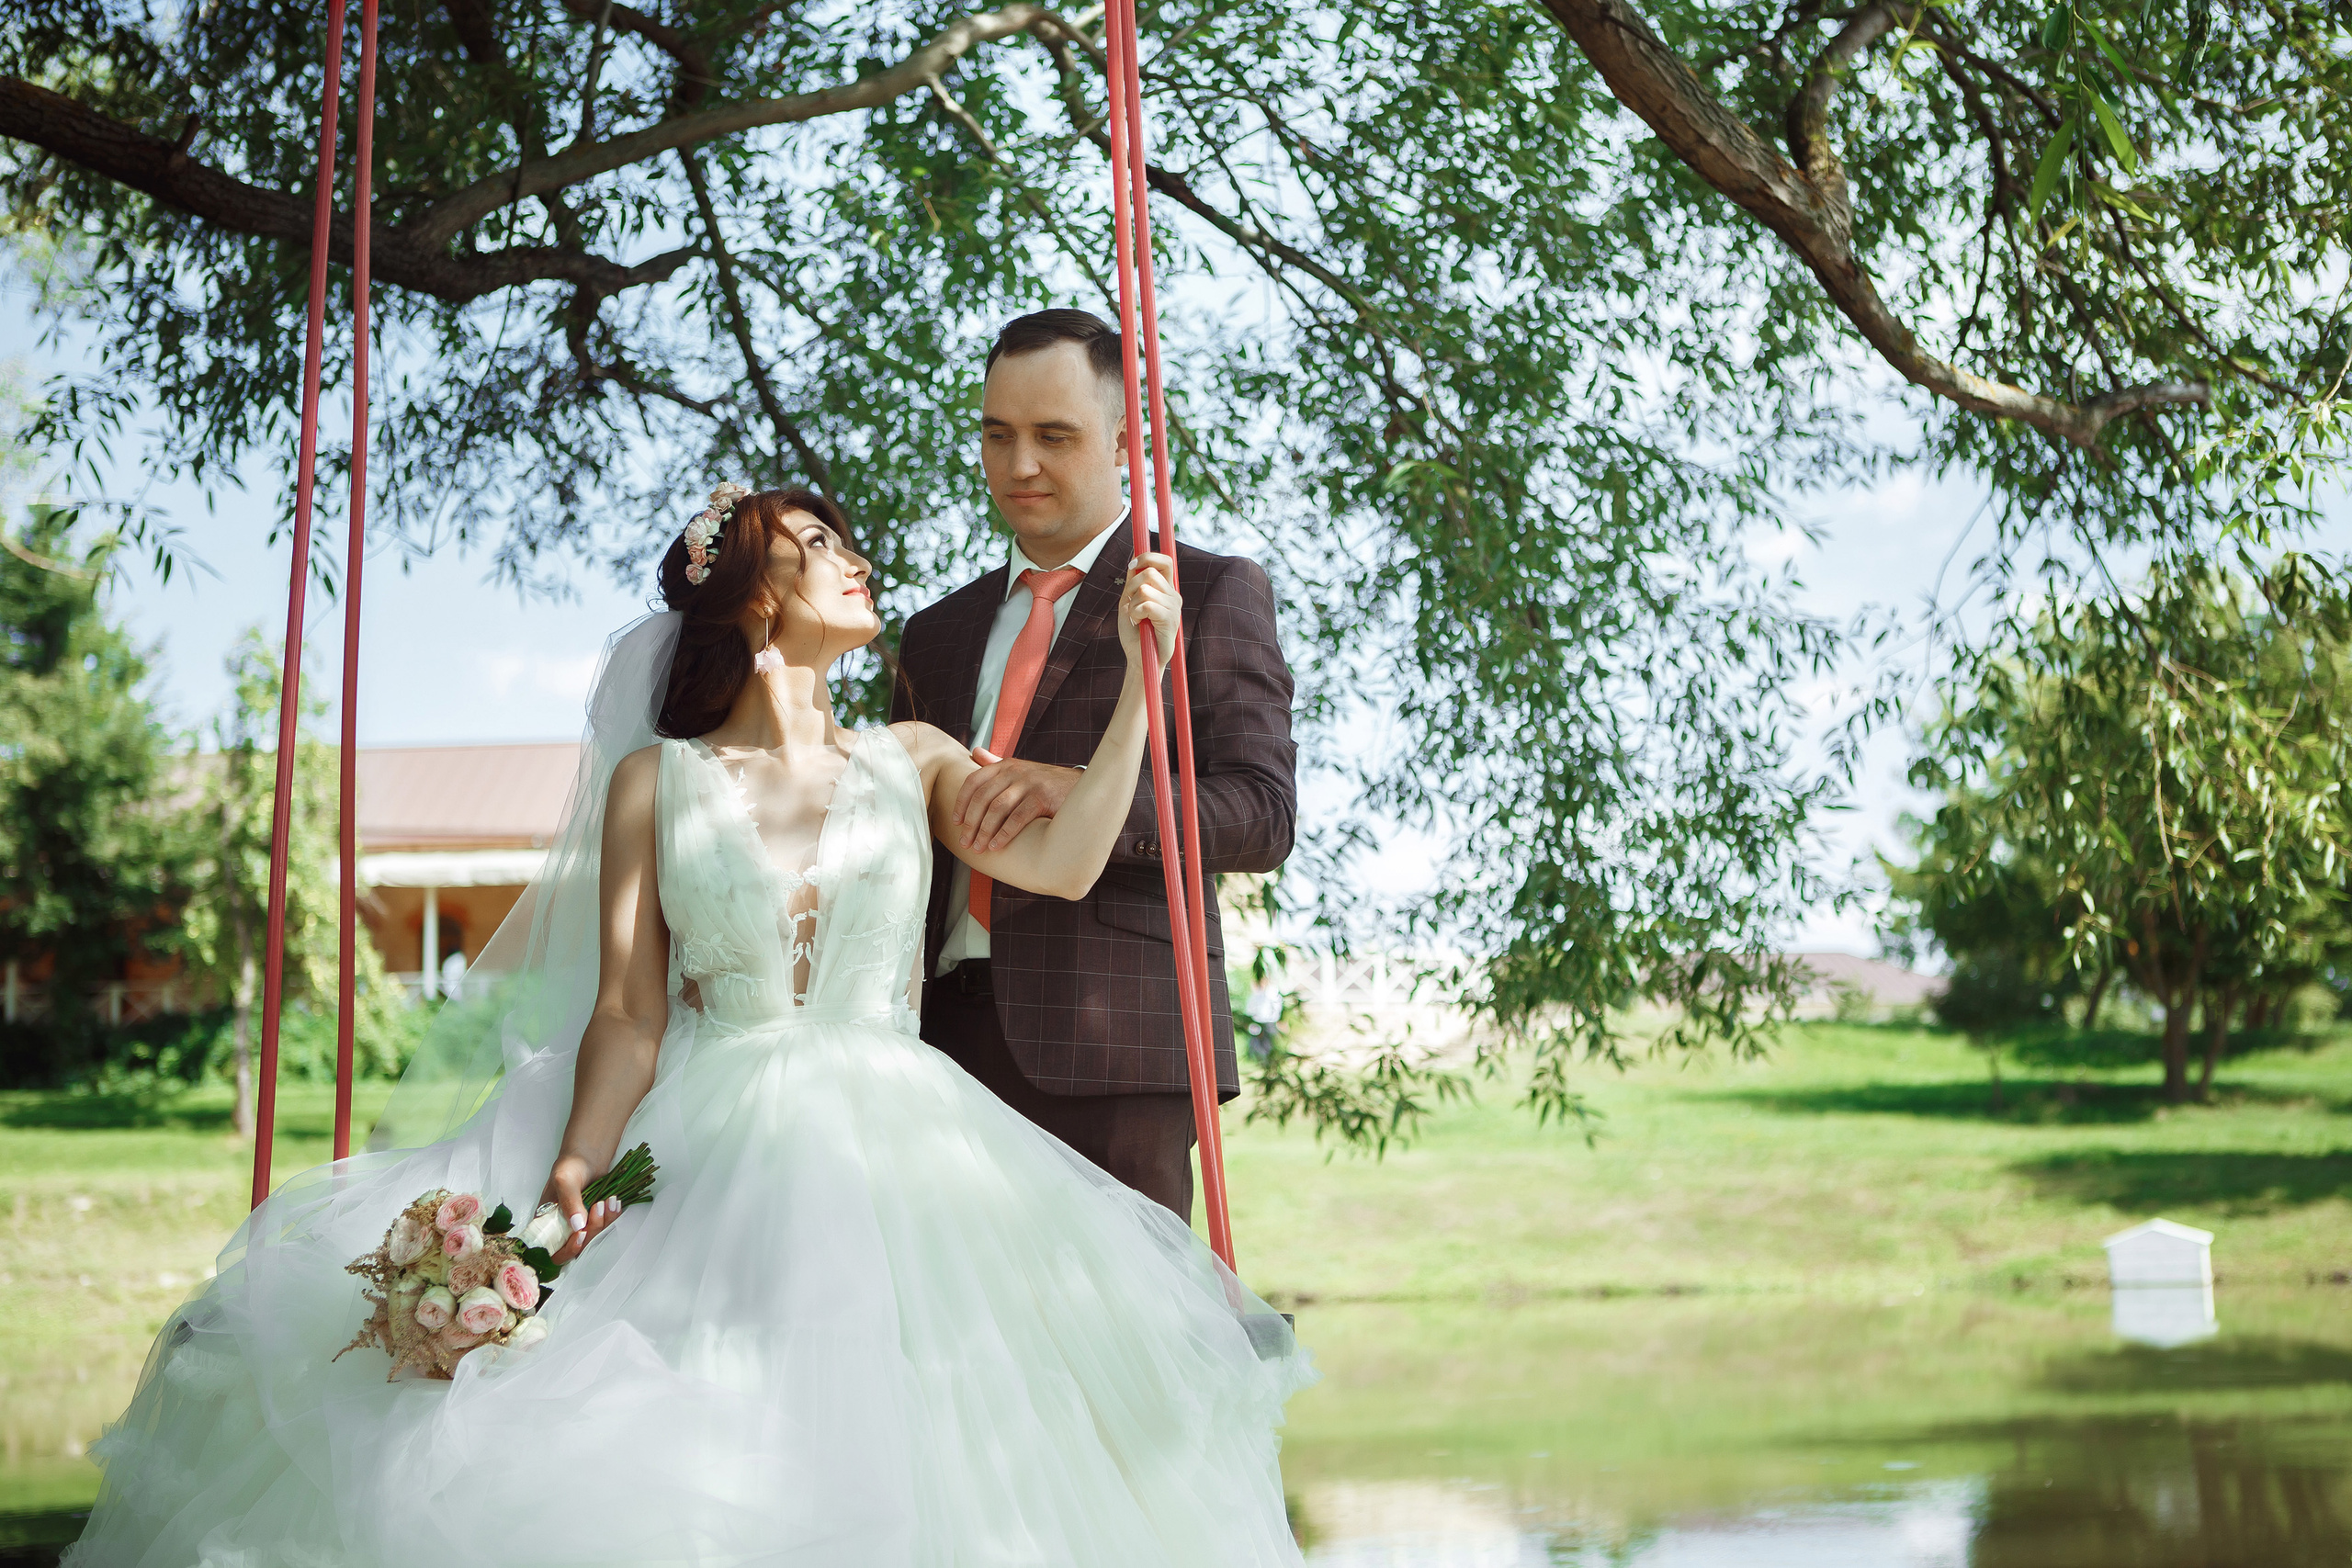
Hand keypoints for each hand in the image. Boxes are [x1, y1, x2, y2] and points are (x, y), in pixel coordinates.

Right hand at [538, 1154, 622, 1265]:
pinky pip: (605, 1227)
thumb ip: (569, 1202)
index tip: (580, 1234)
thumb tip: (577, 1225)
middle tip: (597, 1207)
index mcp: (546, 1222)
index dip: (566, 1249)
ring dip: (604, 1221)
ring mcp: (579, 1225)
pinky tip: (614, 1202)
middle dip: (591, 1229)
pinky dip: (612, 1217)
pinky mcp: (594, 1220)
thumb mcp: (565, 1180)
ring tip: (607, 1200)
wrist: (588, 1156)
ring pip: (593, 1238)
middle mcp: (562, 1227)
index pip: (551, 1250)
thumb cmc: (570, 1165)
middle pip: (577, 1247)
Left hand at [954, 748, 1081, 853]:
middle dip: (971, 823)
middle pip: (982, 798)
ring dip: (984, 831)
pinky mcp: (1042, 798)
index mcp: (1005, 765)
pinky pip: (1017, 818)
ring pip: (997, 809)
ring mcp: (1029, 783)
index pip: (974, 781)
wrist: (1082, 787)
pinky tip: (997, 846)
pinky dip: (1004, 834)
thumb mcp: (1020, 769)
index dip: (961, 803)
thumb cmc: (1046, 783)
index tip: (956, 822)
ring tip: (978, 848)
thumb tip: (974, 752)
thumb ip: (996, 762)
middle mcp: (1015, 771)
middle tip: (964, 842)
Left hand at [1118, 553, 1179, 672]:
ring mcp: (1174, 607)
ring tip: (1136, 618)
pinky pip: (1147, 604)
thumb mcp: (1130, 601)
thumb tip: (1134, 560)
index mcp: (1166, 589)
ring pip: (1145, 589)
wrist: (1139, 657)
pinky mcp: (1170, 619)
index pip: (1165, 561)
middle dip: (1131, 585)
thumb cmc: (1135, 632)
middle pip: (1150, 572)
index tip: (1132, 565)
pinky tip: (1139, 623)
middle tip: (1130, 603)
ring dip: (1133, 604)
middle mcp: (1173, 595)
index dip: (1148, 557)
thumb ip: (1133, 581)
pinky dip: (1136, 612)